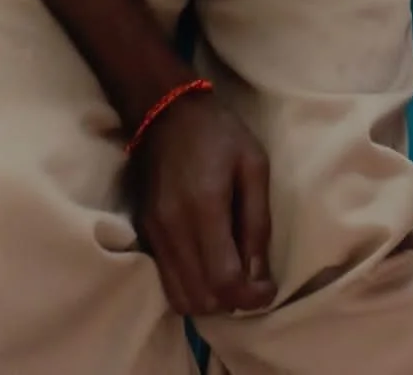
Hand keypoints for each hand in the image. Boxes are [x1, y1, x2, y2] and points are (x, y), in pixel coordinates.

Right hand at [130, 92, 274, 318]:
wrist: (166, 111)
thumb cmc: (218, 133)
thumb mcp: (253, 165)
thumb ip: (257, 221)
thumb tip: (260, 274)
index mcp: (204, 208)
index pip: (224, 280)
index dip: (251, 297)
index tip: (268, 288)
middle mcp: (173, 228)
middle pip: (202, 298)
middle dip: (233, 300)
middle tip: (252, 280)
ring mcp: (154, 234)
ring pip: (181, 298)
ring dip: (210, 299)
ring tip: (231, 275)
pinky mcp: (145, 234)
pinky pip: (165, 282)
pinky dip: (190, 287)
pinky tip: (207, 267)